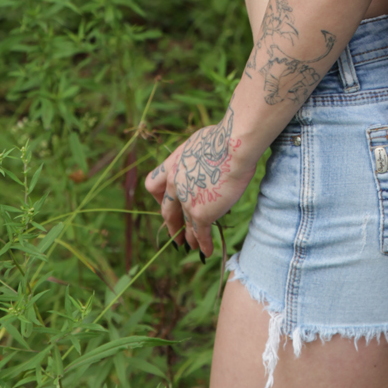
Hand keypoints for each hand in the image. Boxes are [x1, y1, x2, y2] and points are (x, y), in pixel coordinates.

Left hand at [144, 107, 254, 259]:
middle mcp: (175, 182)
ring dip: (187, 238)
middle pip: (166, 210)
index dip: (160, 196)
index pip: (154, 184)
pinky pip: (199, 233)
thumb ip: (199, 154)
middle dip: (171, 225)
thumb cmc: (226, 136)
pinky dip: (203, 244)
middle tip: (175, 235)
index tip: (167, 202)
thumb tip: (210, 155)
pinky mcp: (201, 212)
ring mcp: (186, 199)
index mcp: (174, 163)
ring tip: (191, 247)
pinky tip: (207, 251)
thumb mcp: (203, 141)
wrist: (233, 144)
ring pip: (183, 225)